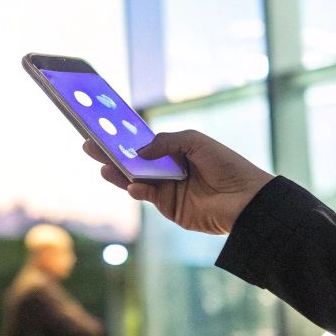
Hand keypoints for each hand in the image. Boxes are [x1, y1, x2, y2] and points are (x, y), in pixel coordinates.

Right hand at [83, 131, 273, 234]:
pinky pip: (147, 196)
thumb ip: (165, 142)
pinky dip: (137, 190)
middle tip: (89, 145)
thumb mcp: (196, 141)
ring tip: (102, 165)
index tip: (103, 128)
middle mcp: (168, 169)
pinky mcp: (169, 207)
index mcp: (175, 151)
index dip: (124, 137)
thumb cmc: (227, 166)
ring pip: (135, 179)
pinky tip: (132, 185)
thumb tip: (138, 151)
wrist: (245, 199)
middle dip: (111, 153)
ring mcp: (167, 189)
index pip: (143, 143)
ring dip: (118, 173)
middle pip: (133, 161)